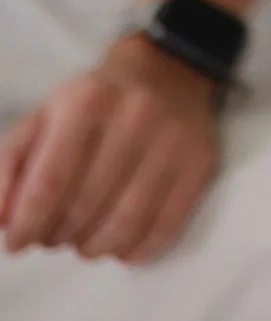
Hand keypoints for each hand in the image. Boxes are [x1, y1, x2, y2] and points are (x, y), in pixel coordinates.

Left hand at [0, 36, 219, 262]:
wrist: (169, 71)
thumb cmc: (93, 103)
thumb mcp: (41, 120)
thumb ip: (9, 168)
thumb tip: (1, 221)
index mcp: (88, 102)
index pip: (50, 182)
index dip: (27, 223)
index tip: (17, 242)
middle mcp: (136, 116)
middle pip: (85, 207)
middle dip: (58, 235)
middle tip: (52, 235)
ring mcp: (174, 141)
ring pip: (124, 224)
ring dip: (93, 247)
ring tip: (83, 241)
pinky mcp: (201, 163)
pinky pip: (164, 227)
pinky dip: (133, 249)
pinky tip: (118, 243)